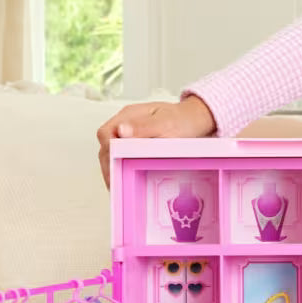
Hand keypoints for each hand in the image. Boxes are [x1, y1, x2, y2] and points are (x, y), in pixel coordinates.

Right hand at [97, 95, 215, 185]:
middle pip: (106, 145)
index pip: (106, 133)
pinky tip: (125, 179)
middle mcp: (126, 124)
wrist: (195, 119)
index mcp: (129, 115)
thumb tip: (121, 131)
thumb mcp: (166, 123)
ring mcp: (130, 134)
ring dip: (113, 168)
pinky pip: (122, 155)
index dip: (107, 152)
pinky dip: (121, 167)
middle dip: (108, 165)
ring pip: (112, 152)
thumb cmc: (182, 119)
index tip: (113, 168)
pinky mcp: (136, 143)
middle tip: (114, 185)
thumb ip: (144, 127)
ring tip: (117, 187)